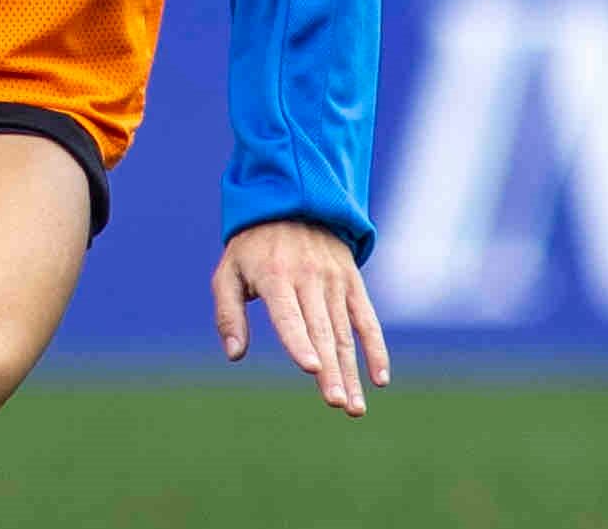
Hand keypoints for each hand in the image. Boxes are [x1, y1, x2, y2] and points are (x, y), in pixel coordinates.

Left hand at [211, 219, 390, 416]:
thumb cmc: (253, 246)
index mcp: (275, 276)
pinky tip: (379, 379)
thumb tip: (234, 355)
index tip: (312, 369)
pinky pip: (367, 319)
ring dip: (352, 372)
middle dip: (331, 371)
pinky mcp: (352, 282)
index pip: (289, 316)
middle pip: (322, 331)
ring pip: (345, 333)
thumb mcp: (228, 273)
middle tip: (336, 404)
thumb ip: (228, 314)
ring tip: (353, 408)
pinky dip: (376, 349)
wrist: (293, 200)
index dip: (300, 343)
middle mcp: (309, 278)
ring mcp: (334, 280)